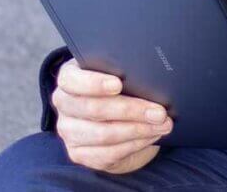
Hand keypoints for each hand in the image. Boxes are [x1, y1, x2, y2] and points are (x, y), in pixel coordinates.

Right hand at [51, 58, 173, 173]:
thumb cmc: (121, 88)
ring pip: (103, 134)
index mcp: (69, 79)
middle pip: (94, 109)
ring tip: (162, 125)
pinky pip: (108, 153)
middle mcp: (64, 105)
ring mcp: (69, 131)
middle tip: (159, 112)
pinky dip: (135, 144)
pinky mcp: (79, 153)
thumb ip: (127, 72)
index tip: (118, 84)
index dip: (94, 83)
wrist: (117, 117)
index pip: (71, 80)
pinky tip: (151, 137)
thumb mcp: (121, 74)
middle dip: (132, 110)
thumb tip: (151, 79)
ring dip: (138, 130)